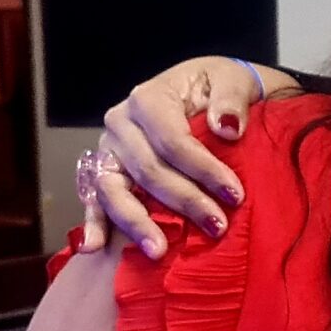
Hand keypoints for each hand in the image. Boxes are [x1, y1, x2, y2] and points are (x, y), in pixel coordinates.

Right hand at [81, 57, 286, 257]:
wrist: (205, 91)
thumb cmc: (218, 87)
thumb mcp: (232, 80)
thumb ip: (231, 99)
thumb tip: (227, 128)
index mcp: (148, 98)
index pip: (173, 141)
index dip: (204, 169)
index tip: (235, 194)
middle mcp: (121, 123)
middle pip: (149, 170)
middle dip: (185, 201)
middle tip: (218, 225)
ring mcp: (109, 150)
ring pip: (115, 190)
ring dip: (138, 223)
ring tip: (159, 250)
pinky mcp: (106, 172)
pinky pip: (96, 200)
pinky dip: (95, 224)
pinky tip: (95, 248)